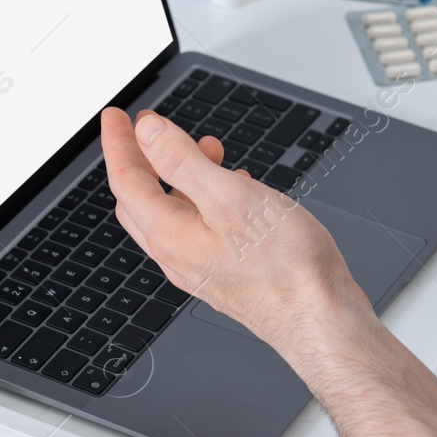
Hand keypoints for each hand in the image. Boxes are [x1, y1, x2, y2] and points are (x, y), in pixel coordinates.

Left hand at [99, 107, 369, 355]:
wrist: (320, 320)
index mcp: (169, 234)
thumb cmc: (286, 268)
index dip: (119, 142)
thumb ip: (183, 162)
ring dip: (179, 176)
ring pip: (171, 214)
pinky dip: (204, 199)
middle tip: (149, 129)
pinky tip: (234, 190)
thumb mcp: (230, 197)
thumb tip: (147, 134)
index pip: (126, 181)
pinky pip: (198, 229)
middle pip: (140, 199)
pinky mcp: (225, 274)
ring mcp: (200, 268)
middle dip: (142, 158)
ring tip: (206, 149)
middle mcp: (177, 255)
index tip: (115, 116)